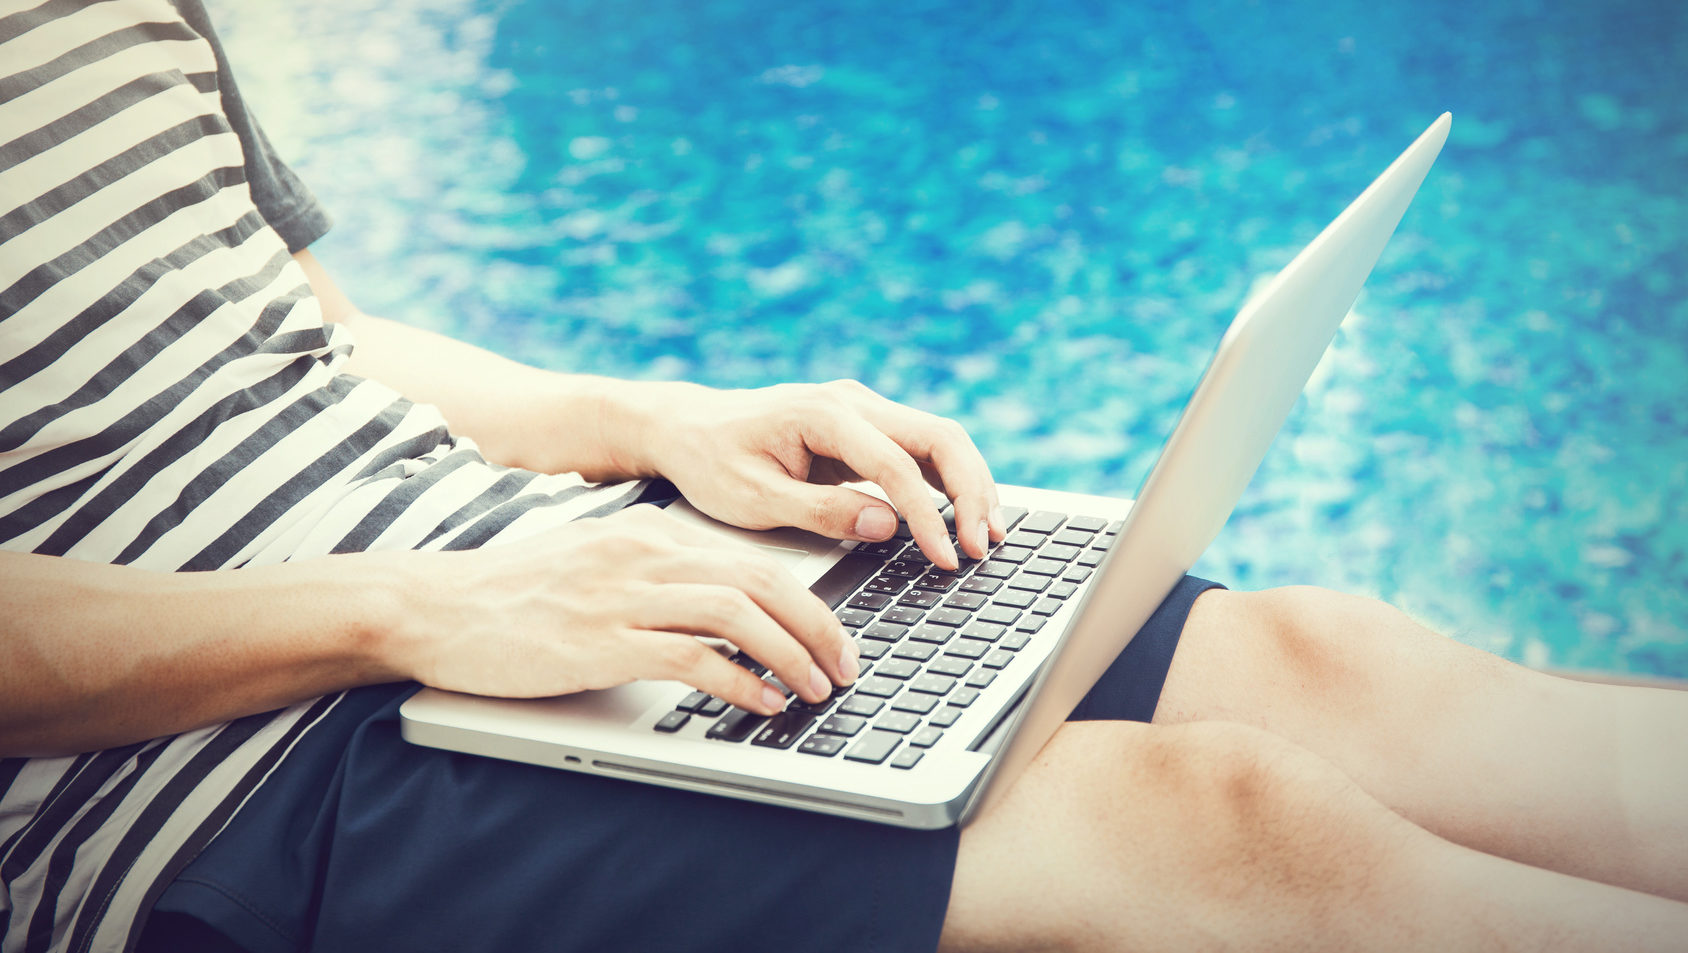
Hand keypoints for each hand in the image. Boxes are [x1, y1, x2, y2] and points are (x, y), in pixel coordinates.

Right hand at [392, 505, 858, 714]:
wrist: (433, 606)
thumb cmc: (513, 594)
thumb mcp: (597, 561)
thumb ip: (657, 572)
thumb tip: (724, 606)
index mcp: (650, 531)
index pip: (753, 560)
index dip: (809, 600)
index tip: (835, 636)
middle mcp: (645, 554)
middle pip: (762, 581)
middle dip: (819, 627)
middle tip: (847, 667)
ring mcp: (623, 596)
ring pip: (739, 614)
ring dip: (792, 655)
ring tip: (817, 690)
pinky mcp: (601, 642)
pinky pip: (693, 658)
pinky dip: (740, 682)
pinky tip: (762, 704)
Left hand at [623, 380, 1005, 569]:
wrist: (687, 428)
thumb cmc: (710, 461)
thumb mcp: (752, 499)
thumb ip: (820, 512)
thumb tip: (887, 525)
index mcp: (823, 414)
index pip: (896, 465)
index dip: (928, 515)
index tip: (944, 557)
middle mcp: (852, 402)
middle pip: (940, 437)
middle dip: (971, 492)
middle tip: (982, 545)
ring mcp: (863, 409)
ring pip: (940, 439)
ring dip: (970, 485)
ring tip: (988, 534)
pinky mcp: (865, 427)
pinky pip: (921, 449)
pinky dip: (949, 481)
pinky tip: (963, 515)